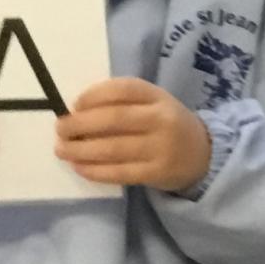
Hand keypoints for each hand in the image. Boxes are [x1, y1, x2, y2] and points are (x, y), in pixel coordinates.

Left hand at [55, 79, 211, 190]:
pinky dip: (95, 171)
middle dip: (80, 124)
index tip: (75, 104)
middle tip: (60, 130)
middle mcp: (162, 120)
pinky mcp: (158, 173)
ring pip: (113, 148)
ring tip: (62, 150)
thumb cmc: (165, 125)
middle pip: (114, 119)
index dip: (94, 95)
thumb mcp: (152, 104)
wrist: (203, 155)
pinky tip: (80, 167)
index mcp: (158, 97)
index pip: (122, 90)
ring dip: (80, 150)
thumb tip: (75, 113)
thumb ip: (120, 103)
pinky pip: (120, 173)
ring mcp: (161, 148)